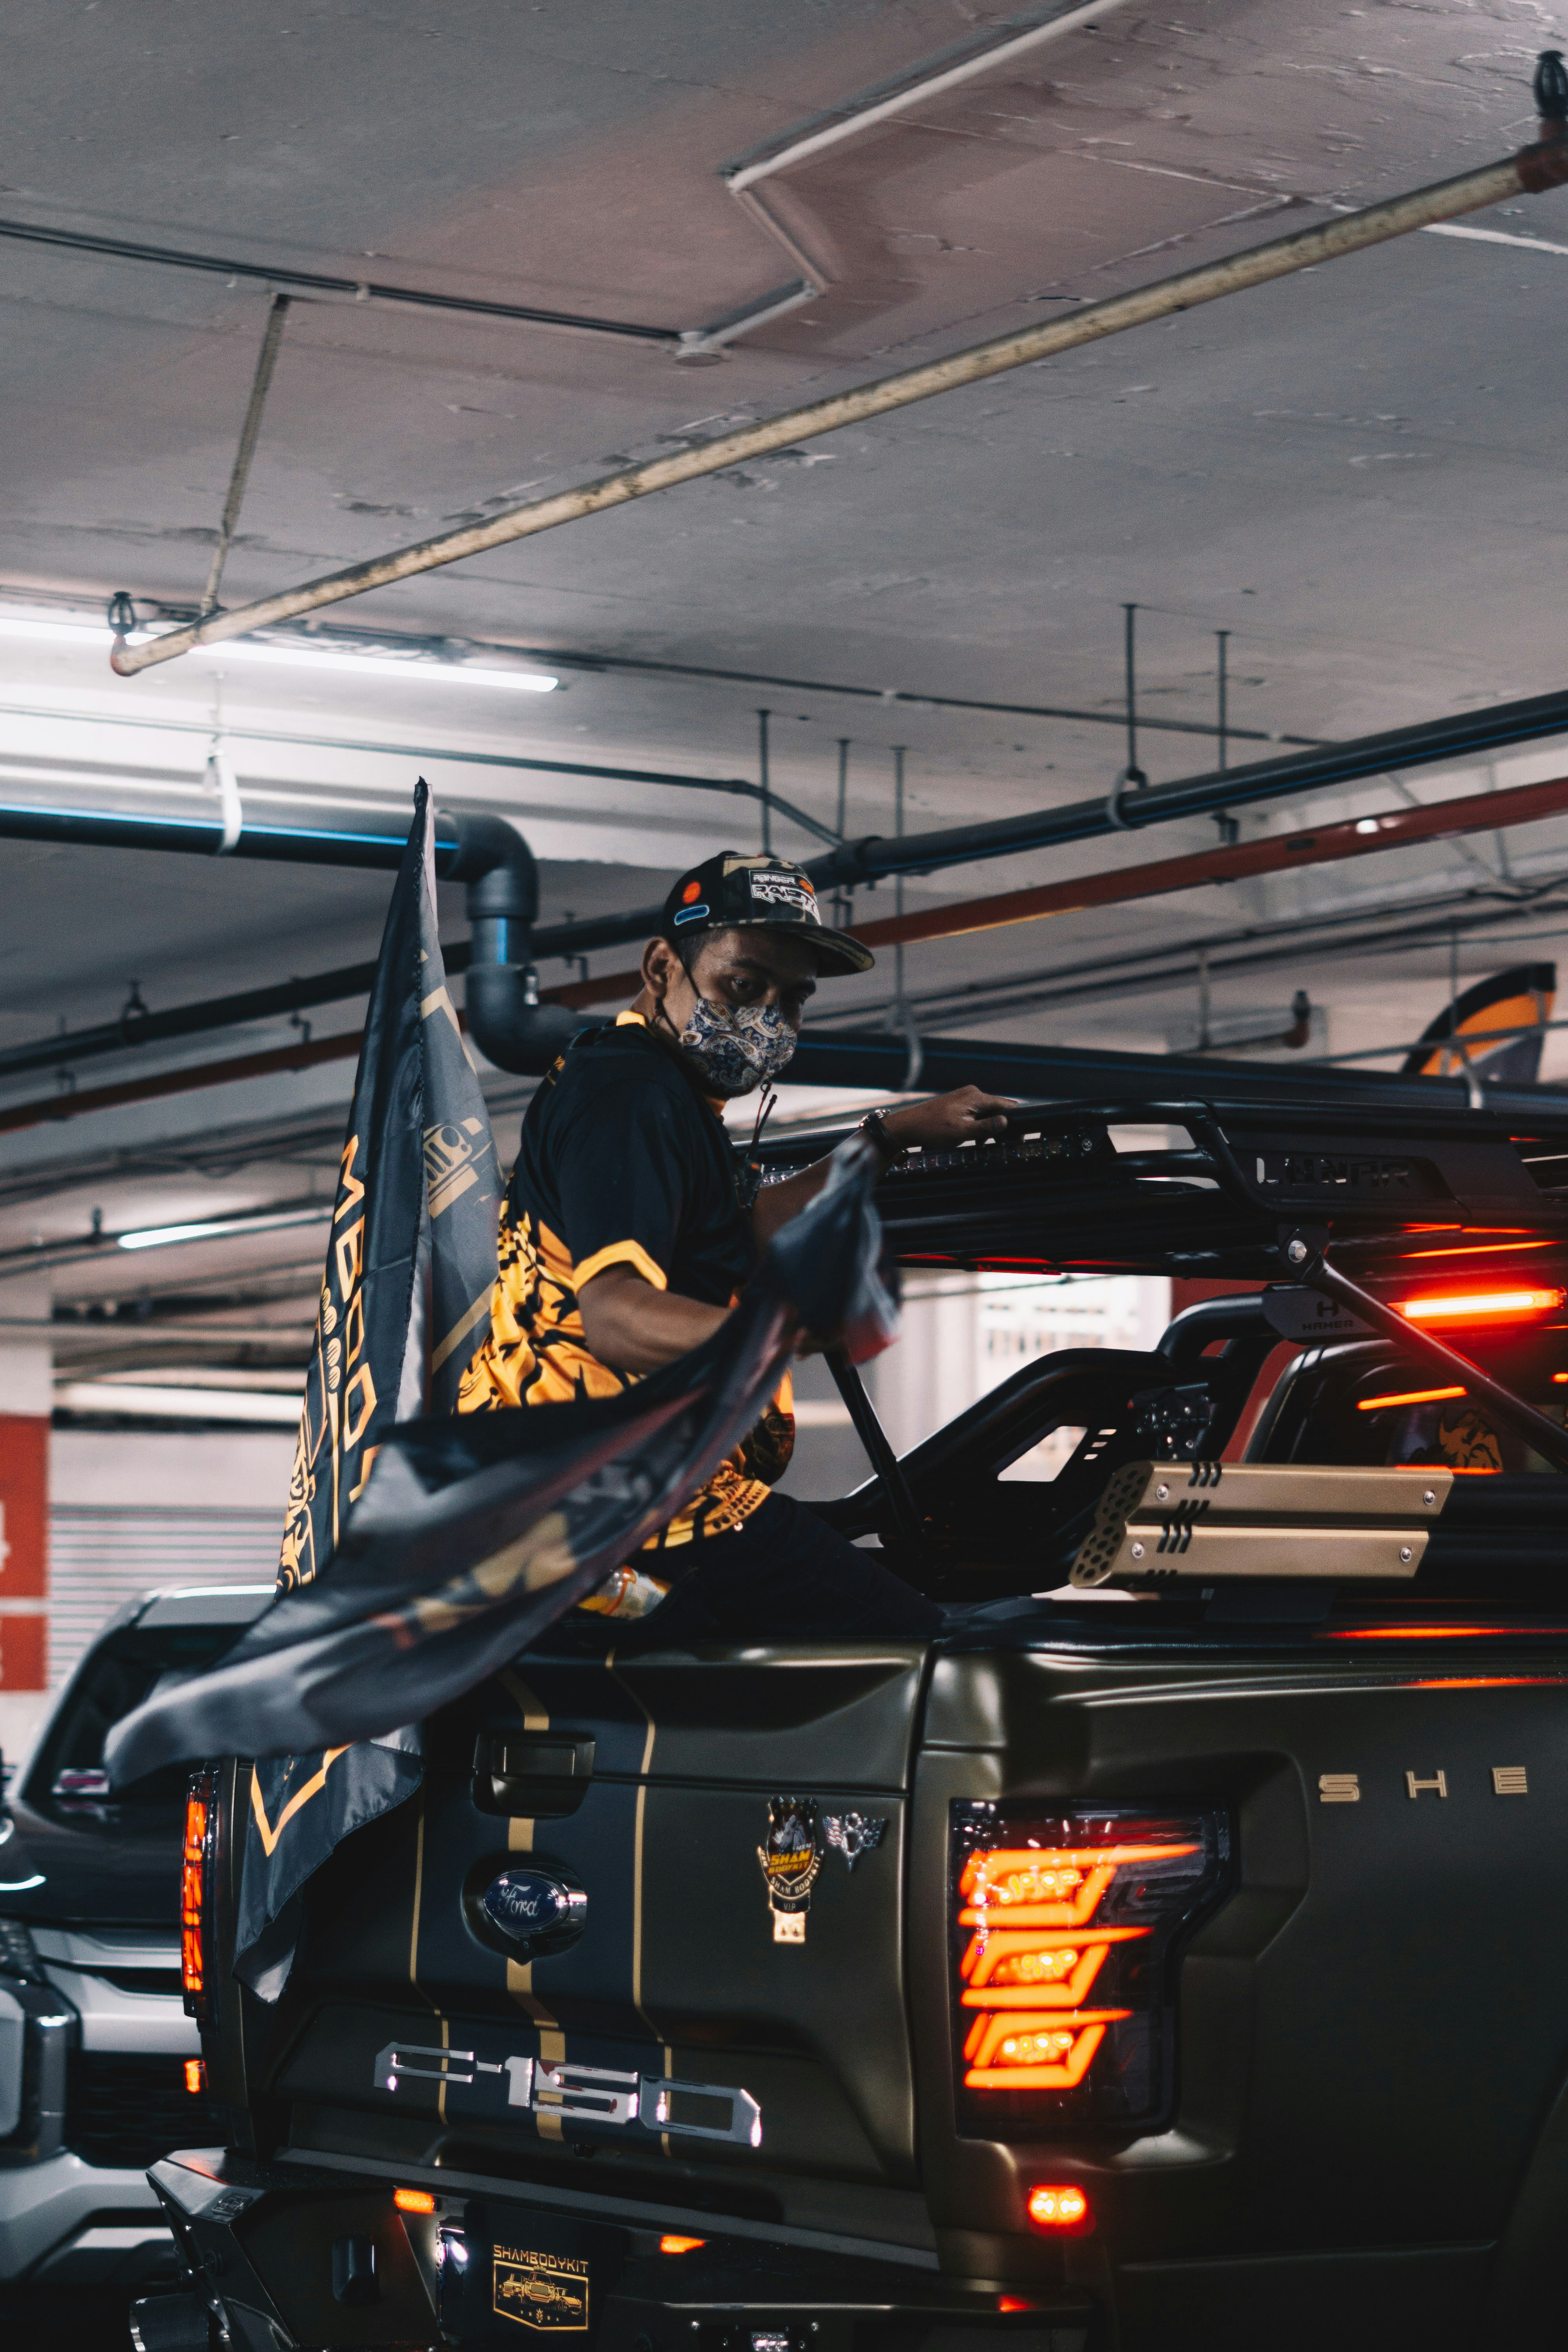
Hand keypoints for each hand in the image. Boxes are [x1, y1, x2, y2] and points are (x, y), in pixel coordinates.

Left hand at [881, 1086, 1014, 1150]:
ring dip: (989, 1128)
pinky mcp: (959, 1103)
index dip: (1015, 1120)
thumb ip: (985, 1127)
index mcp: (975, 1097)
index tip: (1018, 1136)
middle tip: (1001, 1144)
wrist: (908, 1126)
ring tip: (984, 1144)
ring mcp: (965, 1097)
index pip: (1007, 1105)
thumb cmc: (932, 1129)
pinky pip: (977, 1113)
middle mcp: (972, 1093)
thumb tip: (1006, 1122)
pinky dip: (979, 1125)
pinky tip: (974, 1139)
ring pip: (987, 1112)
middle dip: (1002, 1126)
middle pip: (998, 1108)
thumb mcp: (961, 1132)